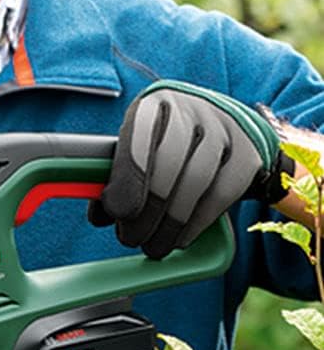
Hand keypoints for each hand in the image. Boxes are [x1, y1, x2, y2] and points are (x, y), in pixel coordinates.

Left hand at [90, 81, 283, 258]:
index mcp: (154, 104)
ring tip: (153, 245)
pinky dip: (197, 222)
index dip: (127, 175)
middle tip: (130, 238)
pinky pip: (221, 194)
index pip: (138, 134)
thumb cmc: (166, 144)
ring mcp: (224, 130)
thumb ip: (118, 176)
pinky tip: (180, 237)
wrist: (223, 130)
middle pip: (169, 161)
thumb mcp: (139, 147)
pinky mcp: (249, 155)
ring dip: (171, 222)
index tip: (116, 212)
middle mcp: (191, 110)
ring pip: (196, 181)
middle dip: (147, 207)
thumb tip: (100, 215)